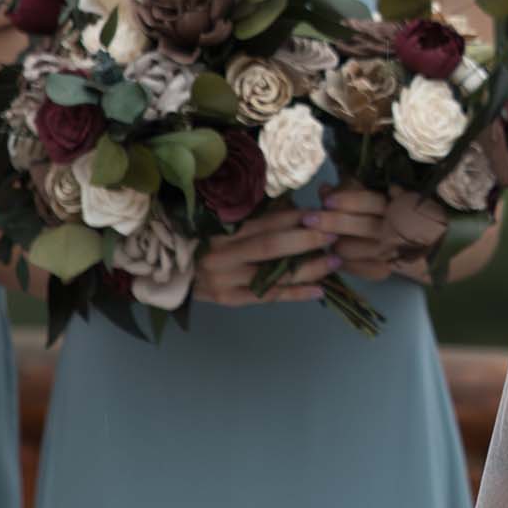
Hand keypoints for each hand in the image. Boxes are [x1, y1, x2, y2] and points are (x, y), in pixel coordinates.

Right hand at [193, 207, 333, 304]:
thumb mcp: (223, 222)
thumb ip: (257, 216)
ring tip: (334, 261)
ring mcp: (226, 279)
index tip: (321, 214)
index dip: (294, 218)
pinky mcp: (229, 299)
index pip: (264, 222)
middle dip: (306, 240)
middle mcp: (223, 253)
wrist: (173, 272)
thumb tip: (297, 208)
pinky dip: (295, 294)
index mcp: (221, 229)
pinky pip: (267, 297)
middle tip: (334, 234)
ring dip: (308, 268)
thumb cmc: (204, 240)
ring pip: (272, 274)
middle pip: (270, 247)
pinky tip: (319, 290)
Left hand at [303, 184, 447, 282]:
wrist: (440, 245)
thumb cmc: (412, 212)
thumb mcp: (393, 194)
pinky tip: (334, 252)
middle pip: (356, 226)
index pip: (370, 202)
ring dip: (333, 240)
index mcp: (400, 206)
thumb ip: (358, 188)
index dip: (347, 200)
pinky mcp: (384, 270)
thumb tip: (325, 188)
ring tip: (323, 234)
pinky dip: (340, 260)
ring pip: (348, 248)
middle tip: (308, 218)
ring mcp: (388, 252)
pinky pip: (352, 267)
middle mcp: (395, 230)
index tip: (326, 198)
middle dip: (329, 221)